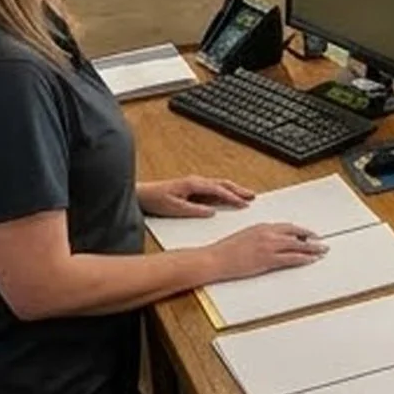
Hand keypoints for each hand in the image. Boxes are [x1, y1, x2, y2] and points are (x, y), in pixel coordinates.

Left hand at [139, 177, 253, 218]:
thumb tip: (212, 212)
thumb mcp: (175, 208)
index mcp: (194, 184)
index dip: (233, 197)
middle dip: (239, 190)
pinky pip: (213, 188)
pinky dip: (224, 192)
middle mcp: (196, 182)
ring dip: (233, 190)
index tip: (244, 203)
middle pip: (223, 184)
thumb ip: (195, 210)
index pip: (219, 190)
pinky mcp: (192, 188)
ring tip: (246, 195)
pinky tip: (228, 197)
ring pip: (219, 185)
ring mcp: (195, 184)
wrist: (141, 195)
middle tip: (252, 196)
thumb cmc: (155, 199)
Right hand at [205, 223, 326, 280]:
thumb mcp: (246, 236)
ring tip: (322, 250)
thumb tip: (274, 241)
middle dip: (311, 237)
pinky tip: (311, 259)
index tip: (309, 234)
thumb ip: (262, 236)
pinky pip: (291, 258)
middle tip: (321, 241)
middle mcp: (268, 233)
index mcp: (262, 226)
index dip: (301, 231)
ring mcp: (269, 246)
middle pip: (296, 234)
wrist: (214, 258)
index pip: (288, 227)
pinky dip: (304, 258)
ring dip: (312, 248)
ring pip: (298, 246)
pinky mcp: (267, 259)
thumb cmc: (226, 250)